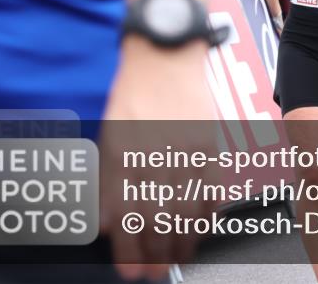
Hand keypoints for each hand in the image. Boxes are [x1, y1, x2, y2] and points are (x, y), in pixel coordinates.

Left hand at [100, 38, 221, 280]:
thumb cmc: (134, 93)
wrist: (166, 54)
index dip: (130, 251)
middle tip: (159, 272)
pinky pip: (212, 187)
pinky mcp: (209, 143)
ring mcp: (185, 151)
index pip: (127, 218)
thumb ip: (106, 182)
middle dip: (159, 254)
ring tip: (182, 257)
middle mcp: (154, 156)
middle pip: (159, 220)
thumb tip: (105, 222)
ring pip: (188, 209)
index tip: (133, 272)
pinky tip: (203, 226)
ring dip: (186, 239)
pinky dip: (209, 211)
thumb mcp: (108, 136)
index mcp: (123, 157)